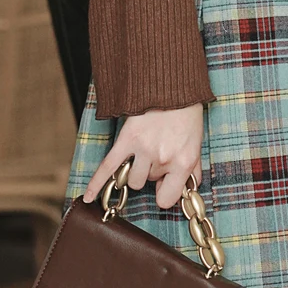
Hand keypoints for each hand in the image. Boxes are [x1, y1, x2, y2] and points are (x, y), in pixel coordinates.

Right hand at [82, 103, 205, 209]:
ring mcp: (143, 150)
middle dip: (150, 173)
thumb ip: (193, 169)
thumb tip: (188, 189)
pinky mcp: (126, 139)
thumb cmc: (186, 115)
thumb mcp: (197, 143)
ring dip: (134, 169)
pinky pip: (108, 167)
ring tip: (144, 150)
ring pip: (130, 179)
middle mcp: (162, 159)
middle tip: (158, 152)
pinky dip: (97, 183)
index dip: (164, 192)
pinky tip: (89, 197)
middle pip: (146, 184)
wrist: (172, 87)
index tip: (165, 183)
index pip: (166, 199)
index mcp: (183, 162)